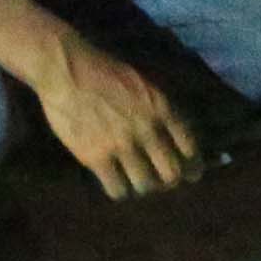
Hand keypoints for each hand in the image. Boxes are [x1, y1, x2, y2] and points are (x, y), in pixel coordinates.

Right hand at [32, 40, 204, 199]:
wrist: (67, 70)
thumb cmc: (105, 71)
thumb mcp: (145, 83)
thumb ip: (162, 109)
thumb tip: (178, 135)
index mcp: (162, 108)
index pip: (190, 148)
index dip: (193, 165)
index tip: (191, 172)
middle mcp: (146, 129)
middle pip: (171, 173)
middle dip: (170, 181)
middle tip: (163, 181)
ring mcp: (121, 145)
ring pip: (146, 185)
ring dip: (144, 186)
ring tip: (137, 182)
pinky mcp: (96, 157)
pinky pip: (117, 189)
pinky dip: (120, 190)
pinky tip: (115, 182)